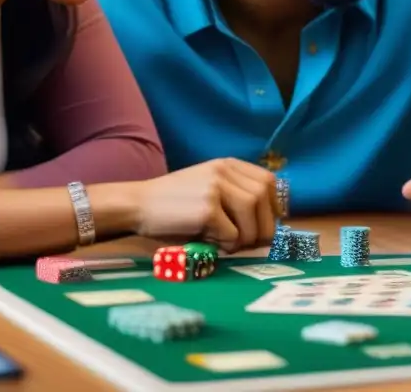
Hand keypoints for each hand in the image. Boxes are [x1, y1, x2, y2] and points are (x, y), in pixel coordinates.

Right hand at [132, 158, 278, 252]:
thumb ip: (234, 194)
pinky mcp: (206, 209)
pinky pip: (232, 231)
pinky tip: (215, 245)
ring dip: (247, 236)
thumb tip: (265, 223)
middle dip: (265, 224)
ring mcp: (215, 188)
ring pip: (251, 214)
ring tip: (233, 245)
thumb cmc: (174, 203)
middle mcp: (224, 171)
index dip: (274, 204)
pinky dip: (229, 243)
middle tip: (255, 242)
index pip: (267, 180)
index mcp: (227, 164)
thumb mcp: (208, 186)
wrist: (137, 204)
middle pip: (263, 197)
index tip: (270, 222)